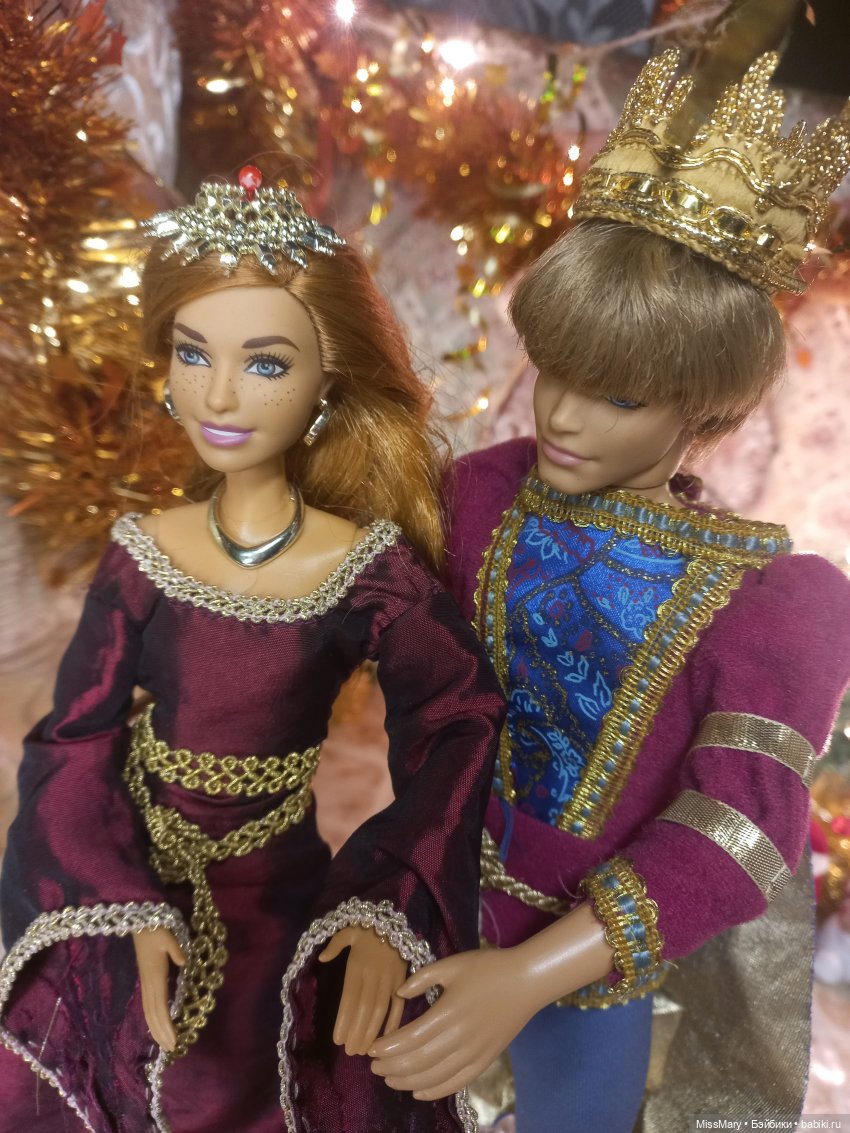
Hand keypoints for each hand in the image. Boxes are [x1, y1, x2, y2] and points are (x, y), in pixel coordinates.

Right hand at [132, 927, 185, 1051]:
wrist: (141, 925)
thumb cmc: (156, 930)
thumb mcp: (168, 937)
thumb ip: (176, 950)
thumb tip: (184, 962)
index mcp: (156, 977)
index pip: (161, 1007)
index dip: (166, 1025)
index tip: (173, 1040)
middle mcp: (150, 984)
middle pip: (154, 1014)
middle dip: (162, 1033)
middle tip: (172, 1049)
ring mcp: (146, 984)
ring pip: (149, 1012)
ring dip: (156, 1029)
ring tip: (164, 1045)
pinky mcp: (146, 981)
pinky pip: (148, 1005)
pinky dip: (151, 1019)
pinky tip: (155, 1026)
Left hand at [319, 926, 407, 1055]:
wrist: (393, 922)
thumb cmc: (366, 929)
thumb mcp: (347, 931)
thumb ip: (334, 945)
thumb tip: (322, 958)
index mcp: (357, 965)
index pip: (349, 997)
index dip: (344, 1019)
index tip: (338, 1040)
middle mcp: (373, 974)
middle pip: (365, 1008)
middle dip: (357, 1032)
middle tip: (350, 1052)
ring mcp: (390, 979)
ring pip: (381, 1009)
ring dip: (372, 1031)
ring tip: (364, 1051)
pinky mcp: (402, 982)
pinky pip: (399, 1004)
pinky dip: (395, 1022)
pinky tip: (387, 1039)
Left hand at [368, 947, 537, 1100]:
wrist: (526, 981)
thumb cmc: (488, 968)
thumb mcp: (452, 964)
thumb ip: (422, 978)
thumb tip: (399, 994)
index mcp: (448, 1013)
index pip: (410, 1039)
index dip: (388, 1048)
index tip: (371, 1048)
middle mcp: (459, 1038)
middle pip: (417, 1063)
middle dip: (391, 1068)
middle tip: (373, 1066)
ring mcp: (473, 1053)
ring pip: (433, 1078)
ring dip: (407, 1082)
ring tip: (388, 1079)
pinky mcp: (485, 1061)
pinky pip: (456, 1083)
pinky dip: (434, 1092)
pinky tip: (418, 1092)